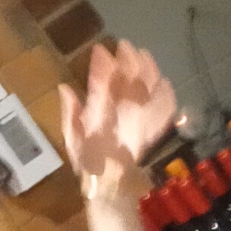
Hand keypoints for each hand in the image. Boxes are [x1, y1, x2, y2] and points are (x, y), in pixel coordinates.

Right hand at [58, 41, 176, 181]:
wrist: (109, 184)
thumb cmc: (88, 160)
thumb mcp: (71, 138)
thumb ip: (70, 113)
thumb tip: (64, 87)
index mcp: (99, 120)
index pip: (101, 88)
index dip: (101, 67)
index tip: (100, 49)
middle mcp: (121, 121)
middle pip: (129, 86)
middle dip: (128, 62)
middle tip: (125, 45)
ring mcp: (139, 127)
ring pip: (147, 95)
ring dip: (147, 72)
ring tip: (144, 54)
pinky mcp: (151, 133)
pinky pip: (163, 114)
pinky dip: (166, 97)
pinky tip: (166, 83)